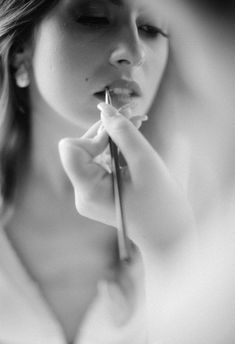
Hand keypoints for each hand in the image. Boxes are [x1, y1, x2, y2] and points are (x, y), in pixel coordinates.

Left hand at [59, 104, 194, 257]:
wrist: (168, 234)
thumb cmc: (161, 203)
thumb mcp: (145, 163)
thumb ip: (123, 132)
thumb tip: (105, 109)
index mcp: (88, 191)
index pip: (71, 149)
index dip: (94, 136)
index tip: (120, 135)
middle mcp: (82, 194)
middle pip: (81, 149)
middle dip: (107, 132)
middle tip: (134, 116)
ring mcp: (89, 195)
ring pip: (92, 154)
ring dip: (114, 139)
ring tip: (138, 126)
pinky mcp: (98, 194)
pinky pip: (100, 164)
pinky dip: (116, 151)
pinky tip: (133, 145)